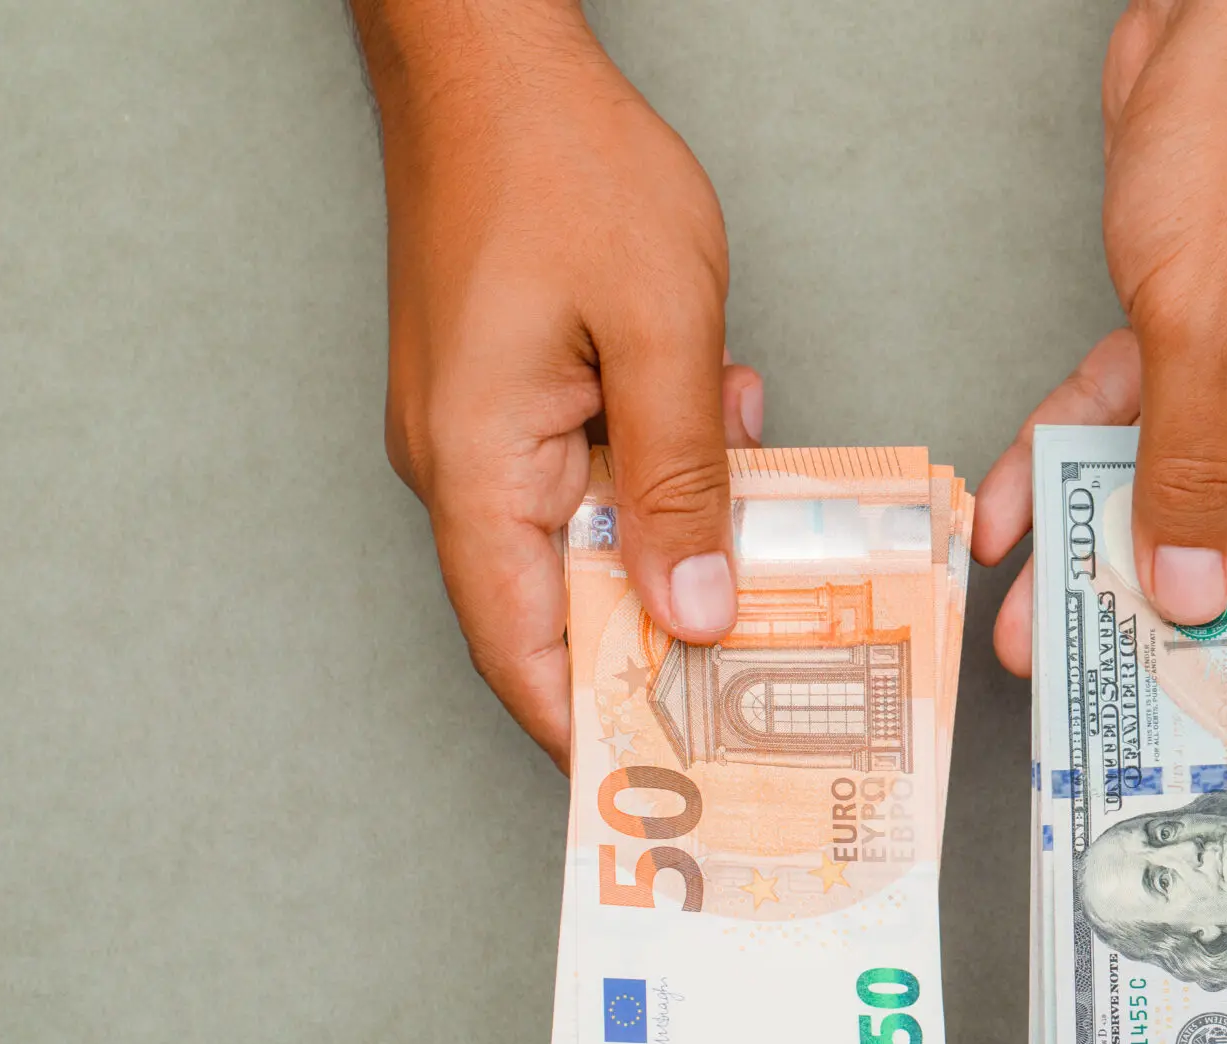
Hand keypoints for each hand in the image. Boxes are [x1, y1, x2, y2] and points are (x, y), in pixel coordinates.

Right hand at [353, 1, 761, 766]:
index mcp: (475, 468)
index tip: (672, 788)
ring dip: (677, 533)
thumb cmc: (558, 163)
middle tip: (760, 676)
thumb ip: (681, 478)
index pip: (524, 649)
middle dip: (661, 638)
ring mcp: (481, 428)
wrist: (489, 54)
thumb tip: (692, 610)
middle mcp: (461, 464)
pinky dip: (662, 466)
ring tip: (766, 528)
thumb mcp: (658, 328)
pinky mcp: (510, 391)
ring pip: (587, 531)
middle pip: (558, 604)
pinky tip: (726, 426)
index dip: (597, 729)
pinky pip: (590, 467)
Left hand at [977, 0, 1226, 674]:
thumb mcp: (1212, 322)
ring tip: (1024, 625)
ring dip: (1093, 544)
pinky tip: (1001, 508)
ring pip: (1175, 482)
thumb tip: (1190, 590)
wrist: (1215, 1)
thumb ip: (1194, 466)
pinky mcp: (1199, 329)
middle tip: (1093, 682)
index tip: (1217, 719)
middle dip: (1159, 605)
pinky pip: (1129, 416)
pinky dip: (1064, 453)